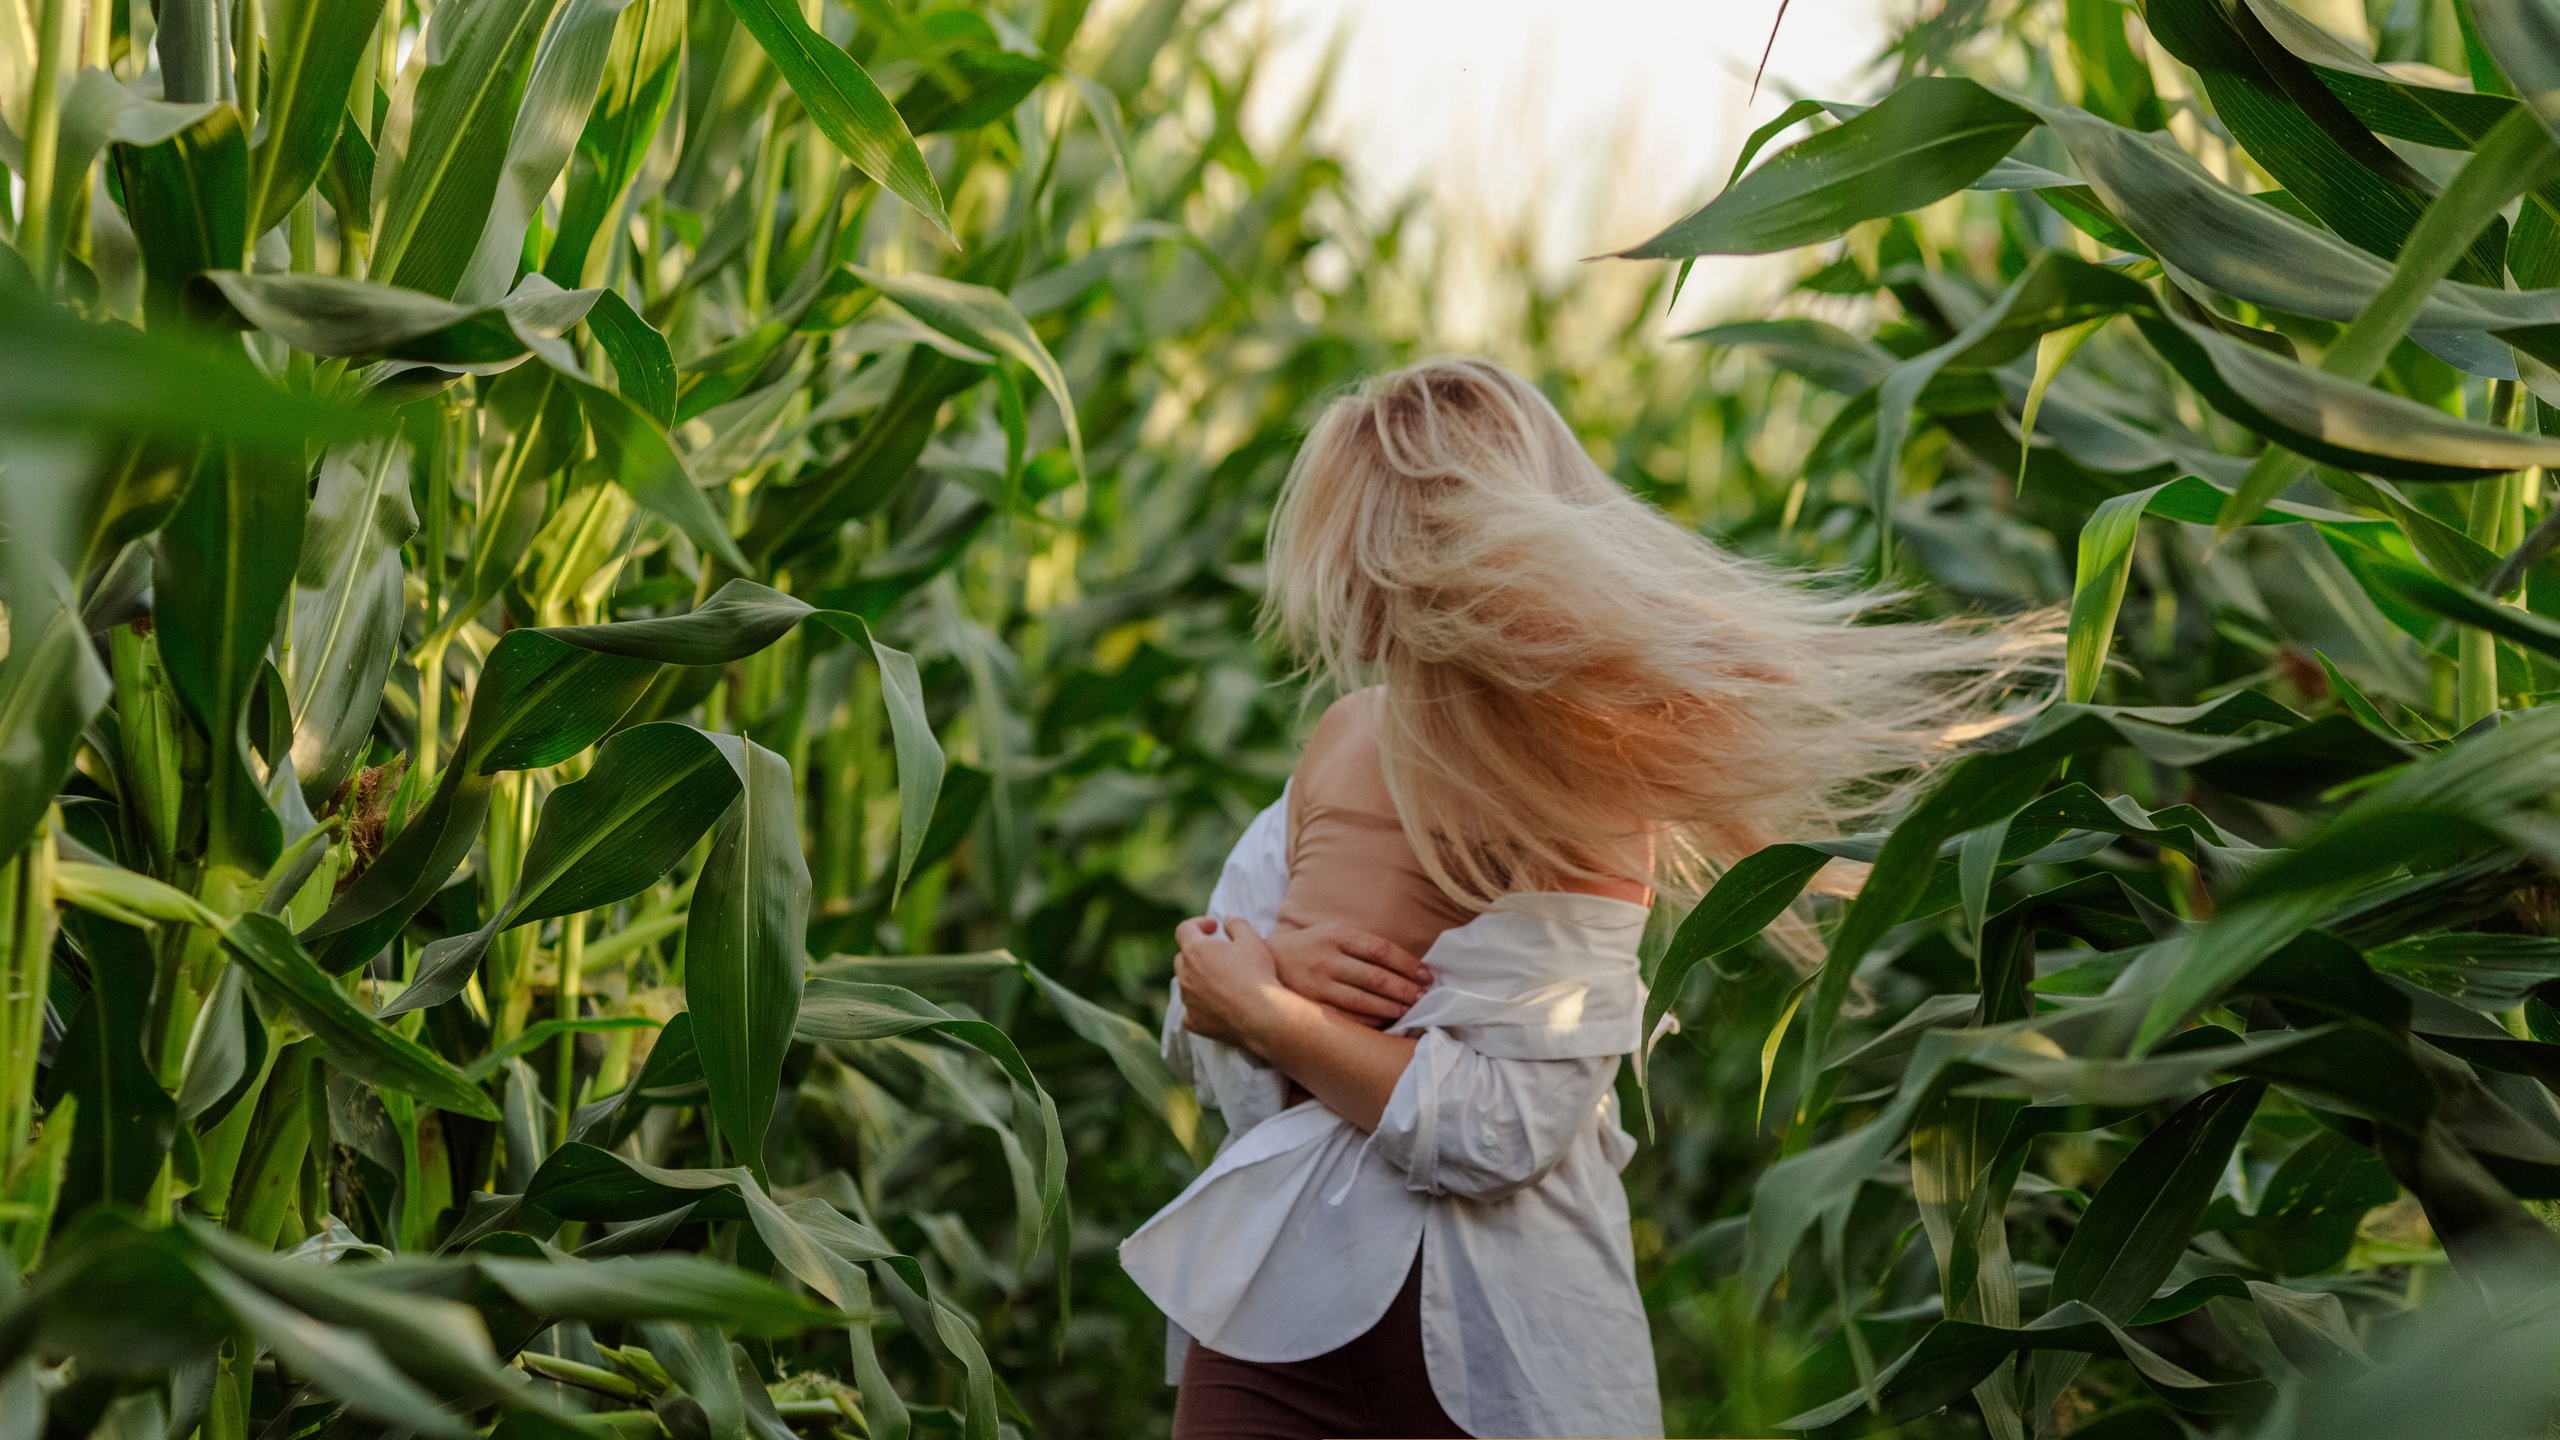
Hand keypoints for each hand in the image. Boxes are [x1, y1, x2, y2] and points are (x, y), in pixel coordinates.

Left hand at [1175, 915, 1294, 1050]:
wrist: (1263, 1015)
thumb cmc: (1257, 974)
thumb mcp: (1252, 939)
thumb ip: (1237, 925)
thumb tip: (1227, 920)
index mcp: (1195, 950)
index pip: (1184, 929)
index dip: (1198, 924)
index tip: (1213, 927)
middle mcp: (1185, 974)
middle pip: (1182, 958)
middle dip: (1197, 953)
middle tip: (1219, 955)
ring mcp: (1188, 1000)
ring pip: (1186, 984)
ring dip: (1198, 979)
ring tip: (1221, 981)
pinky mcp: (1194, 1021)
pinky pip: (1190, 1011)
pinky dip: (1199, 1006)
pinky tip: (1216, 1006)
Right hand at [1266, 922, 1430, 1028]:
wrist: (1265, 962)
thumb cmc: (1308, 948)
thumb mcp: (1331, 933)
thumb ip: (1361, 945)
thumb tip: (1405, 965)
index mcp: (1335, 935)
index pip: (1380, 950)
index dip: (1407, 964)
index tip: (1425, 976)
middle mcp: (1326, 958)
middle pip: (1375, 977)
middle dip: (1404, 989)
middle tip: (1423, 997)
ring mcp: (1316, 984)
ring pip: (1363, 1000)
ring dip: (1391, 1008)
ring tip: (1410, 1010)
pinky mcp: (1309, 1006)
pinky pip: (1347, 1018)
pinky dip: (1369, 1021)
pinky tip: (1385, 1022)